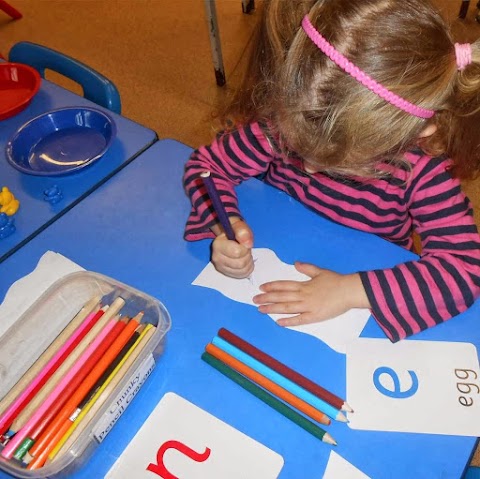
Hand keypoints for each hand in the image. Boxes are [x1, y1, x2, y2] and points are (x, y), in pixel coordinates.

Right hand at [211, 218, 253, 278]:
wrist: (229, 236)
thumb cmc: (234, 231)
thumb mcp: (238, 225)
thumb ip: (242, 231)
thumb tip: (248, 243)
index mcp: (218, 245)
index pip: (237, 252)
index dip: (245, 248)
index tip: (244, 242)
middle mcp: (216, 258)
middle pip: (240, 264)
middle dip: (247, 255)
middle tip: (245, 249)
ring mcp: (221, 267)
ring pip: (242, 270)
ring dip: (248, 262)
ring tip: (245, 254)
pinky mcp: (226, 273)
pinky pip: (242, 275)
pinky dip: (248, 269)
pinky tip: (244, 261)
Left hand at [252, 262, 369, 325]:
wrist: (349, 291)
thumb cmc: (336, 281)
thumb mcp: (320, 271)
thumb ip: (307, 268)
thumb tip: (296, 263)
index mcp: (304, 284)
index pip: (284, 285)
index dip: (272, 286)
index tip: (261, 287)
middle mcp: (303, 295)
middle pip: (281, 296)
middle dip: (267, 298)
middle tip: (254, 299)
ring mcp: (308, 306)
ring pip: (287, 307)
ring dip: (272, 308)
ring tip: (261, 309)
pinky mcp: (315, 316)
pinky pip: (299, 320)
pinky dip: (288, 321)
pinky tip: (278, 322)